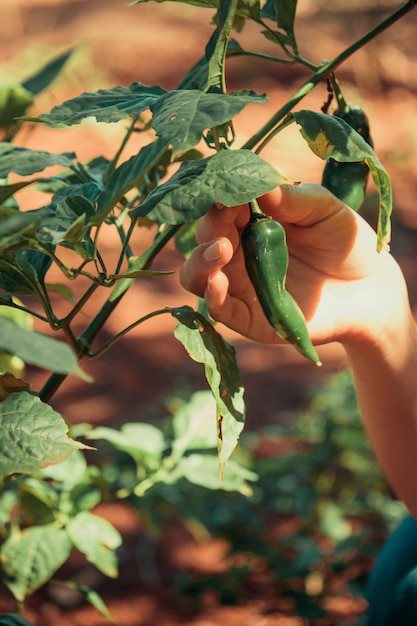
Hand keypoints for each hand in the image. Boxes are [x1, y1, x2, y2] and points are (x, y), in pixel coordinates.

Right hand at [180, 183, 405, 348]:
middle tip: (223, 216)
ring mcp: (241, 287)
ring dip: (200, 262)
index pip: (221, 207)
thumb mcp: (326, 211)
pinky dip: (213, 297)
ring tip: (220, 250)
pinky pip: (221, 310)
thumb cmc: (346, 242)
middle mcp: (238, 254)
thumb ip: (295, 199)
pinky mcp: (250, 318)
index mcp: (250, 223)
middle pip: (204, 239)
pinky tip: (218, 281)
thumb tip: (262, 188)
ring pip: (198, 276)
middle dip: (209, 227)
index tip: (227, 189)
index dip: (220, 198)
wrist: (370, 289)